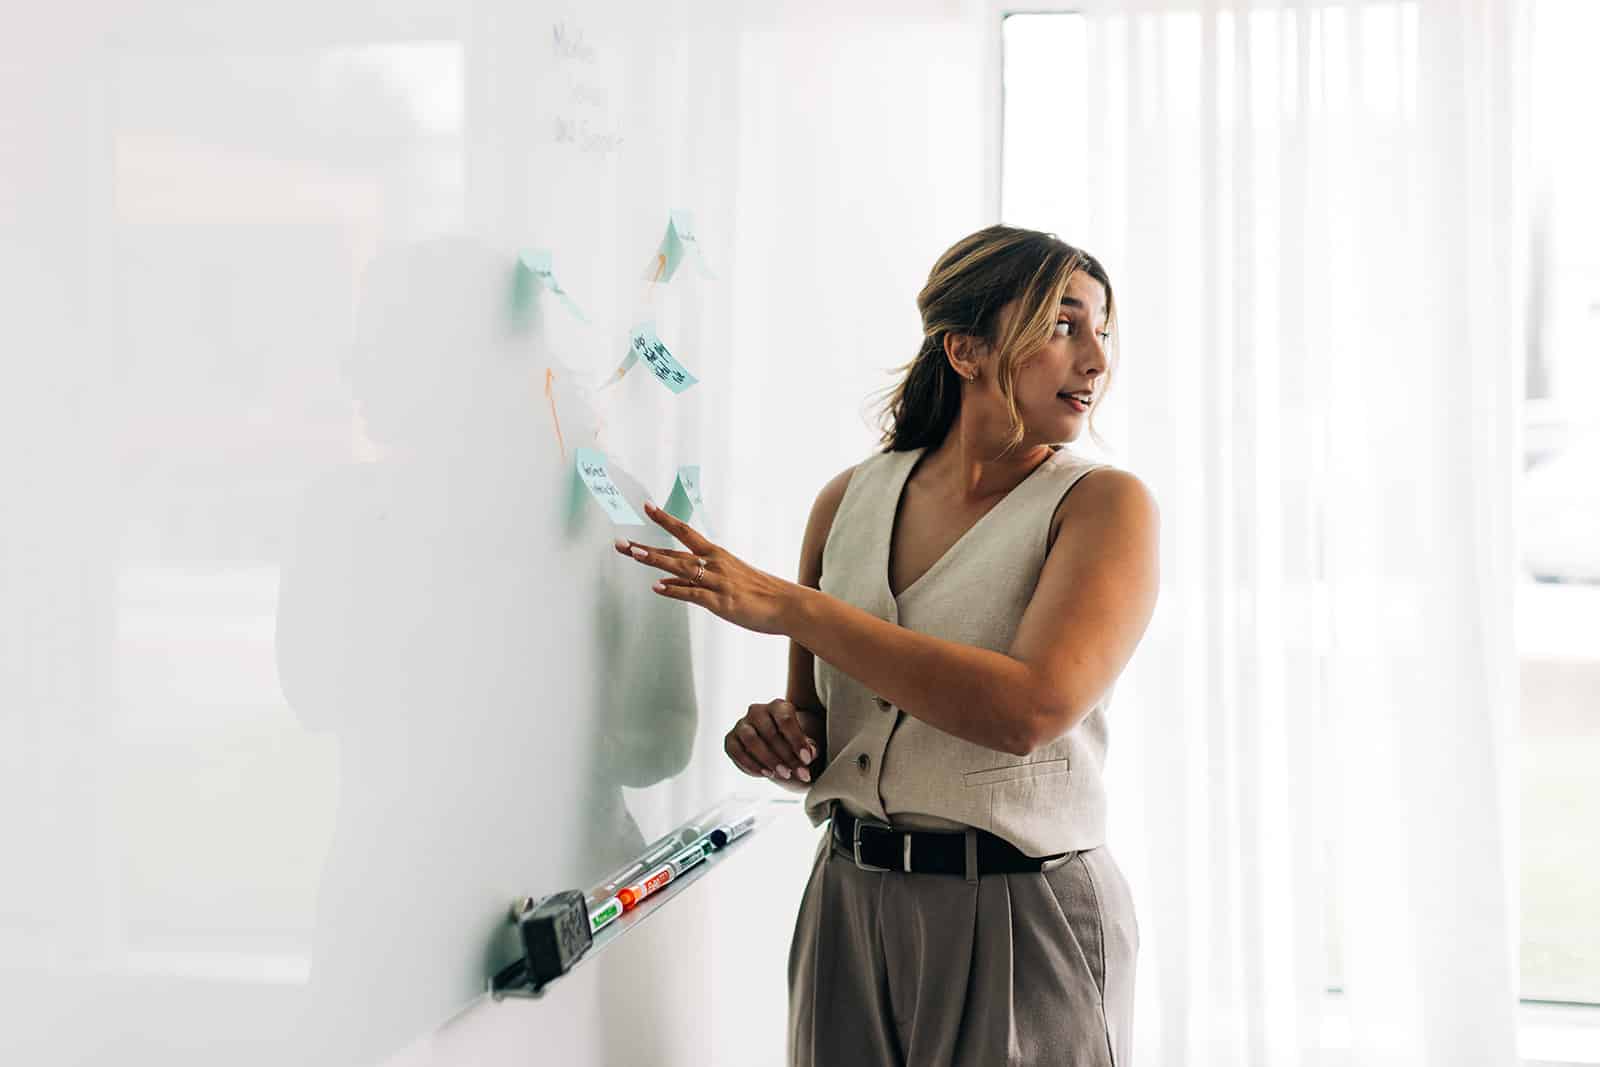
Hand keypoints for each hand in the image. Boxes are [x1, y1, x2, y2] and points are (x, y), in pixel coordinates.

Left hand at [614, 502, 798, 634]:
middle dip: (646, 548)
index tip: (646, 506)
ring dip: (656, 560)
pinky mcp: (721, 602)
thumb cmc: (759, 592)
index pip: (686, 532)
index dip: (665, 519)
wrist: (787, 605)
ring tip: (634, 554)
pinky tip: (658, 588)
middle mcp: (714, 564)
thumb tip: (663, 582)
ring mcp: (717, 582)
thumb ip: (694, 580)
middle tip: (621, 543)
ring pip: (681, 568)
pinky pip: (694, 594)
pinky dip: (675, 590)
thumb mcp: (727, 580)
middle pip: (675, 551)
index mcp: (717, 555)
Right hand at [724, 699, 822, 784]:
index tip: (806, 759)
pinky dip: (751, 765)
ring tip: (783, 774)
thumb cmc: (794, 742)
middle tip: (798, 773)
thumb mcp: (806, 744)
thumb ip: (810, 748)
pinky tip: (766, 774)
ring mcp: (742, 724)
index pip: (785, 719)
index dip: (796, 740)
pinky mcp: (731, 739)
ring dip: (768, 760)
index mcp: (778, 706)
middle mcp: (757, 711)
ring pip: (751, 740)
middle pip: (770, 733)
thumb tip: (809, 754)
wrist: (776, 745)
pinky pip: (736, 752)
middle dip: (785, 756)